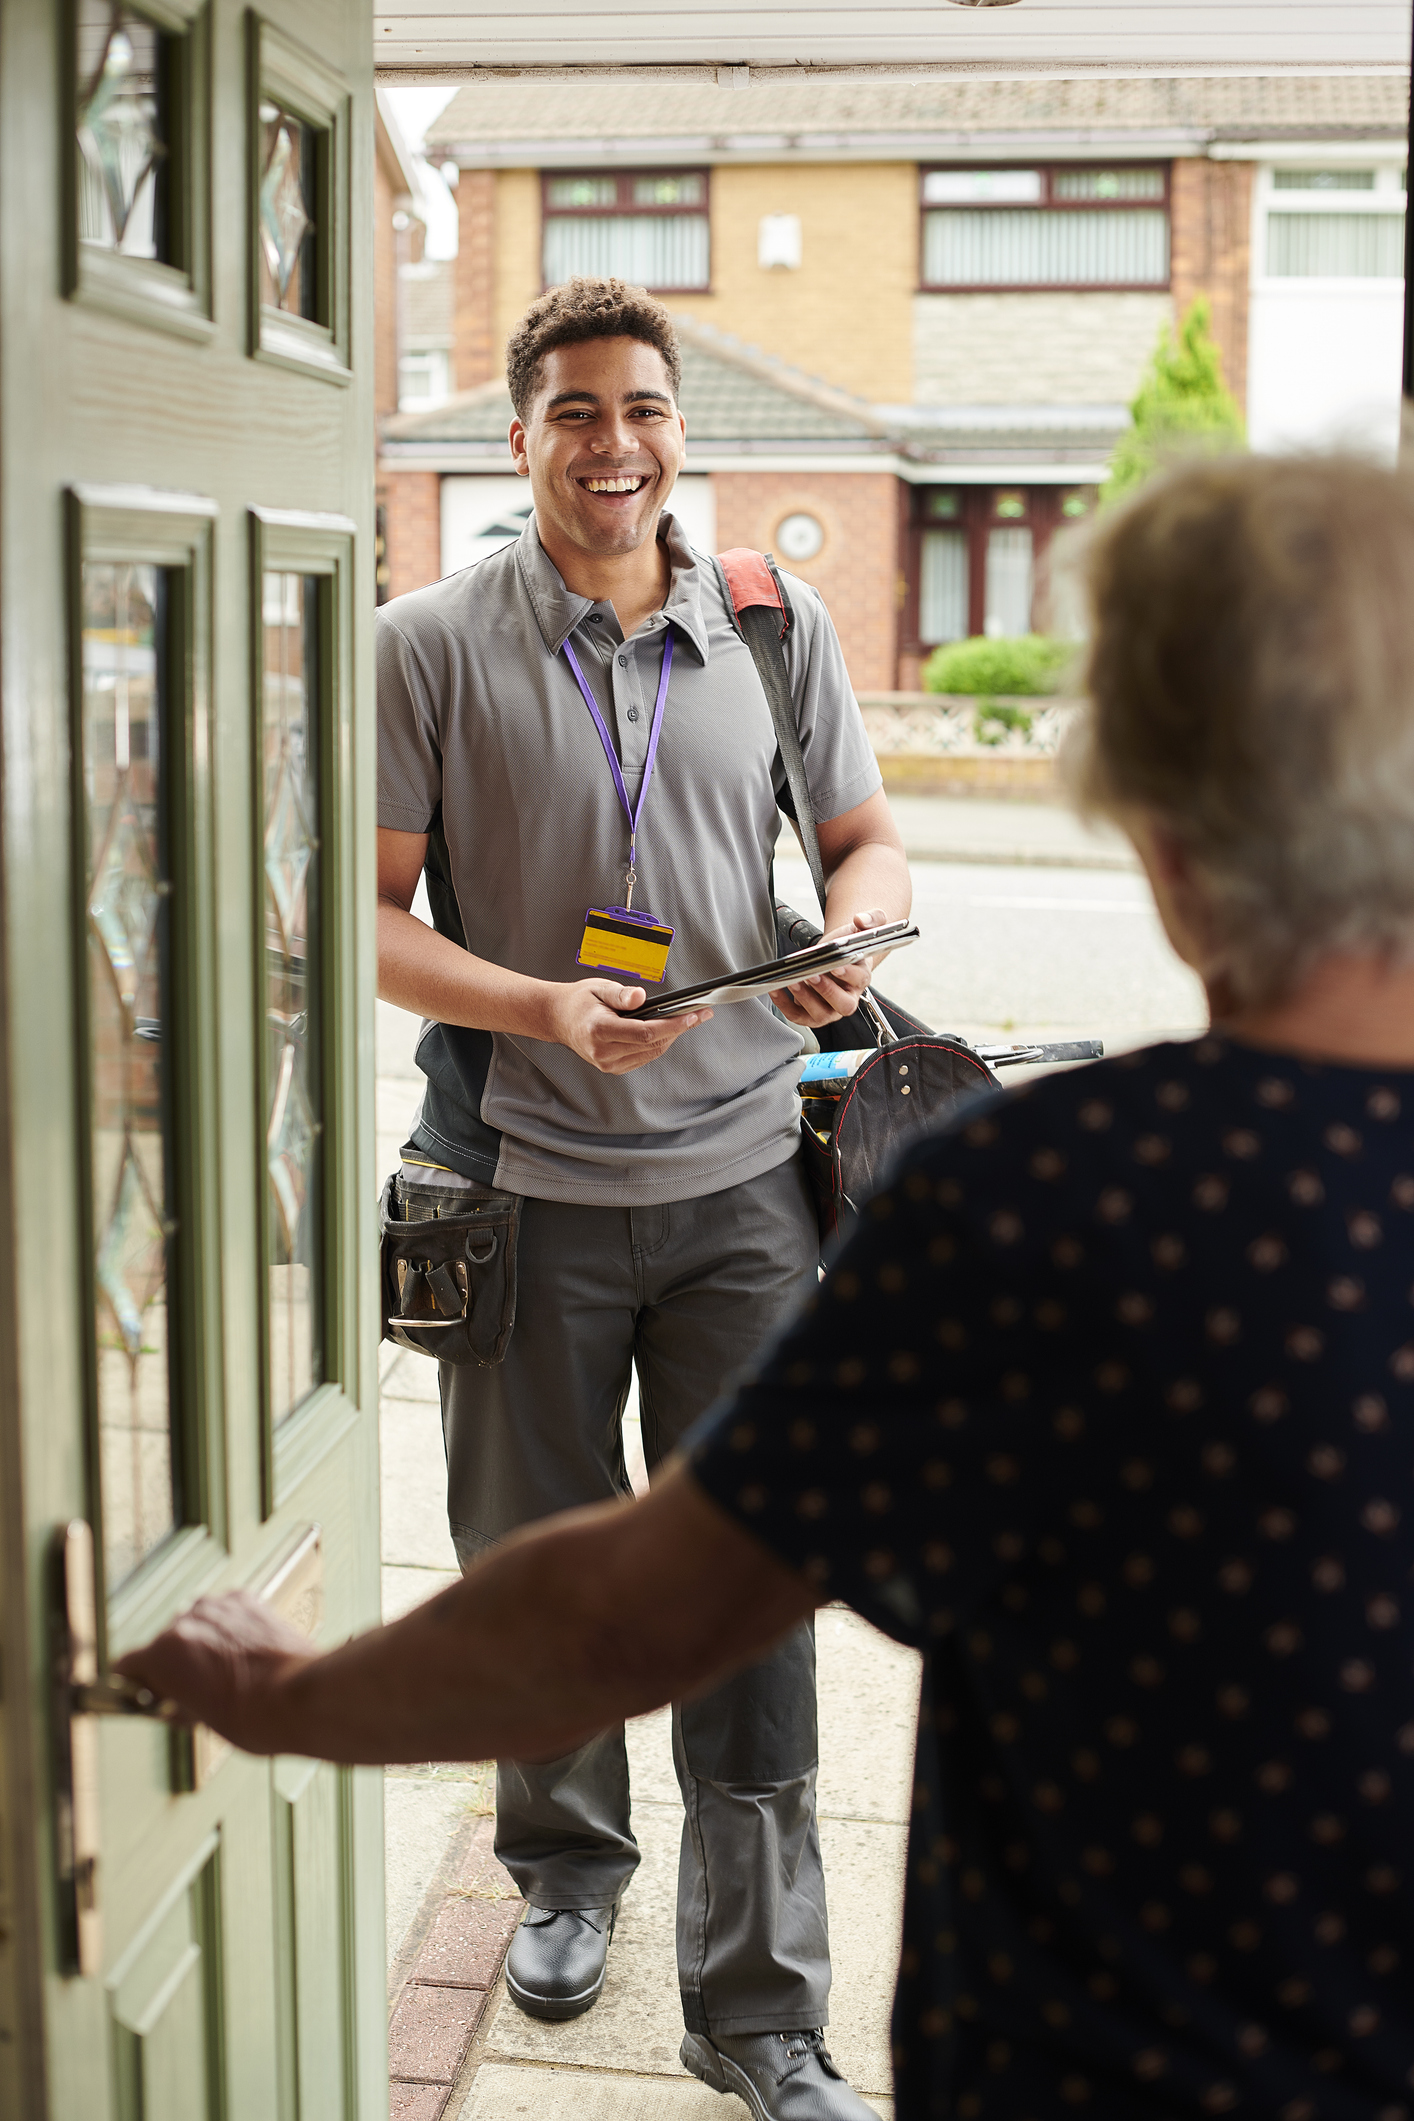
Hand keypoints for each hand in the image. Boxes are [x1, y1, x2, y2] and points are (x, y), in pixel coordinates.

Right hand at [115, 1590, 313, 1755]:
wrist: (298, 1696)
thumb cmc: (249, 1717)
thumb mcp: (195, 1720)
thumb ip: (173, 1700)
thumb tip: (167, 1701)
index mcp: (163, 1654)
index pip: (127, 1665)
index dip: (133, 1683)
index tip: (139, 1691)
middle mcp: (185, 1621)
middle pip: (165, 1644)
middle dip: (174, 1664)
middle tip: (193, 1689)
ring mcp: (217, 1606)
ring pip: (196, 1625)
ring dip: (202, 1643)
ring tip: (225, 1671)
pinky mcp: (246, 1599)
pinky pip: (224, 1614)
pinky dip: (228, 1629)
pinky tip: (243, 1652)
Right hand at [546, 978, 710, 1074]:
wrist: (558, 1019)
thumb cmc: (580, 1001)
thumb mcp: (599, 988)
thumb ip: (621, 995)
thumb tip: (641, 997)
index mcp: (599, 1030)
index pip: (645, 1032)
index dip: (673, 1025)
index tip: (692, 1015)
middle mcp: (603, 1052)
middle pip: (653, 1044)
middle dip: (680, 1028)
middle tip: (701, 1013)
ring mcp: (607, 1063)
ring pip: (652, 1052)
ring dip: (672, 1036)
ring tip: (689, 1019)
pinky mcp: (612, 1068)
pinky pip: (644, 1056)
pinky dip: (659, 1043)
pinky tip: (668, 1030)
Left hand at [770, 908, 885, 1028]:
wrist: (833, 958)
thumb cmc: (846, 948)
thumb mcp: (859, 930)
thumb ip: (871, 920)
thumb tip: (861, 919)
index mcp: (861, 978)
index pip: (859, 980)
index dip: (848, 975)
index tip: (836, 966)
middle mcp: (848, 998)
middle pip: (844, 1004)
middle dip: (826, 991)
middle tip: (812, 975)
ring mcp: (830, 1009)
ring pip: (821, 1014)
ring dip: (805, 999)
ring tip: (793, 981)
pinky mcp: (811, 1014)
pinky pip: (797, 1015)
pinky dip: (784, 1005)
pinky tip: (776, 990)